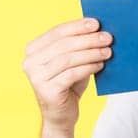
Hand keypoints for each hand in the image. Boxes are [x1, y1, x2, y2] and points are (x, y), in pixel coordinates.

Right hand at [23, 16, 113, 130]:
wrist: (62, 115)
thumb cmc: (69, 84)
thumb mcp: (73, 62)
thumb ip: (78, 47)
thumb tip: (99, 30)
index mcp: (33, 50)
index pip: (57, 32)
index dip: (77, 26)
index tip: (96, 23)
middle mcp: (30, 62)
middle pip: (63, 45)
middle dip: (88, 39)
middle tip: (108, 38)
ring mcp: (36, 77)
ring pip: (67, 59)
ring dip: (91, 53)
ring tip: (108, 52)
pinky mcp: (47, 90)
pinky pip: (71, 74)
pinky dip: (88, 67)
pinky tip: (100, 65)